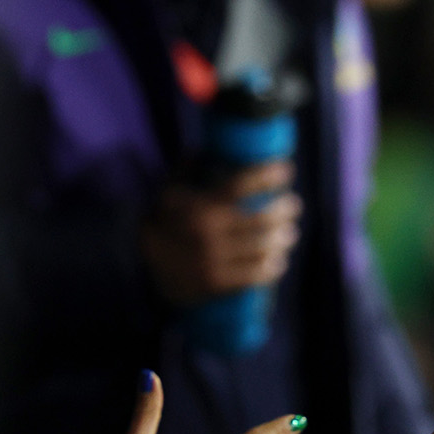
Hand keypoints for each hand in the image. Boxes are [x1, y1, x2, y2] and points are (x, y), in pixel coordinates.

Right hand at [142, 161, 301, 305]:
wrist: (139, 269)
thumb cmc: (158, 225)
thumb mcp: (166, 194)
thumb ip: (185, 171)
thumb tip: (204, 149)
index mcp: (199, 205)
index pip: (242, 186)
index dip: (268, 176)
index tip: (286, 170)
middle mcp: (209, 232)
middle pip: (261, 219)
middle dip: (284, 210)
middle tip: (294, 205)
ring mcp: (213, 259)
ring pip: (263, 247)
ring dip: (283, 239)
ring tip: (289, 233)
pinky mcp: (216, 283)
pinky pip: (254, 275)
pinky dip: (272, 267)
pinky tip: (279, 261)